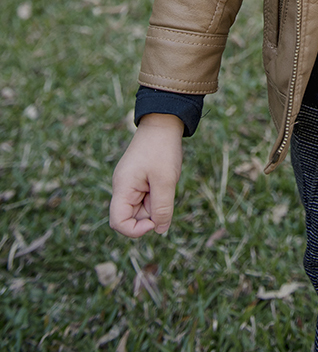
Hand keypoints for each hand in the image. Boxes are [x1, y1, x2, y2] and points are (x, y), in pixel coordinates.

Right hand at [109, 113, 183, 237]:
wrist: (163, 121)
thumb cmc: (162, 149)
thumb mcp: (165, 181)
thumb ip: (162, 208)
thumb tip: (160, 230)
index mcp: (123, 187)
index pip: (119, 222)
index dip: (136, 229)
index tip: (155, 219)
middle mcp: (122, 187)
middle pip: (131, 217)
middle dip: (149, 214)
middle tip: (163, 193)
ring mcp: (129, 183)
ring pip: (140, 208)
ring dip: (154, 203)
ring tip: (164, 182)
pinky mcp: (137, 179)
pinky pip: (145, 197)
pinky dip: (155, 194)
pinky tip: (162, 180)